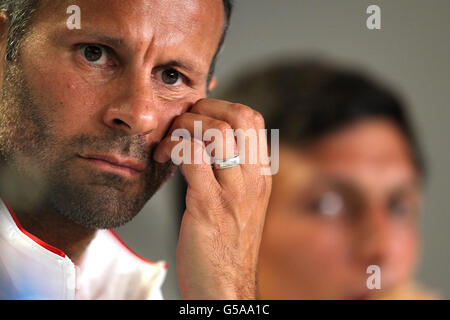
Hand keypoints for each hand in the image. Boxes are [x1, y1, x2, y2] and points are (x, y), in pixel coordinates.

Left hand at [154, 98, 271, 298]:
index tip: (197, 117)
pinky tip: (164, 158)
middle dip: (203, 108)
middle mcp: (253, 178)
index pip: (252, 118)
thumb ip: (231, 172)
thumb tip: (207, 142)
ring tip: (168, 144)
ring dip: (185, 127)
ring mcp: (234, 192)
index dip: (221, 106)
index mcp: (261, 175)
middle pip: (240, 115)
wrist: (227, 287)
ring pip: (216, 132)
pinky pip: (193, 159)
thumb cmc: (227, 246)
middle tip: (181, 124)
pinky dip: (174, 148)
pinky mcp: (209, 207)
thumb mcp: (240, 204)